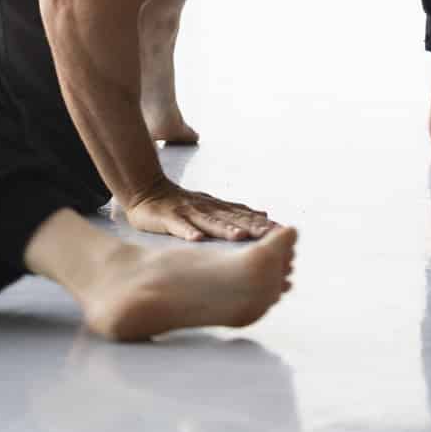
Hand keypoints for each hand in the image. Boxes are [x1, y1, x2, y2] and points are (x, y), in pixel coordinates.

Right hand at [125, 178, 277, 241]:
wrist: (146, 191)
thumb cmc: (181, 203)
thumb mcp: (212, 206)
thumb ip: (236, 211)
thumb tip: (265, 215)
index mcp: (217, 208)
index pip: (245, 217)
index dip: (263, 225)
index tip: (284, 234)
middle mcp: (206, 209)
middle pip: (232, 219)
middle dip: (251, 228)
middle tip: (270, 237)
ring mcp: (187, 213)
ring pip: (209, 222)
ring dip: (224, 229)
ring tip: (239, 238)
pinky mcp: (168, 218)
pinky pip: (178, 227)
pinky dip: (187, 232)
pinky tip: (196, 240)